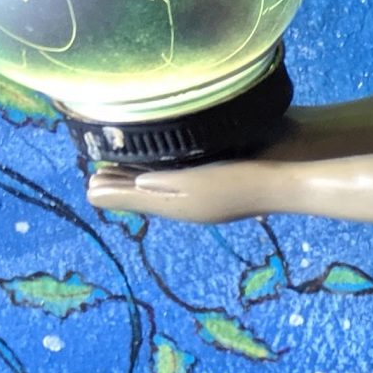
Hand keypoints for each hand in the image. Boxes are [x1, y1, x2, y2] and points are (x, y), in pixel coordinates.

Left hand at [87, 160, 270, 223]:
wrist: (284, 180)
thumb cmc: (240, 180)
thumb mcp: (194, 183)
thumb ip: (160, 185)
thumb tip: (128, 185)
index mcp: (177, 205)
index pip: (136, 198)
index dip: (113, 191)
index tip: (88, 185)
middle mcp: (186, 204)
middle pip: (146, 195)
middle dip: (121, 186)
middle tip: (95, 178)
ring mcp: (203, 197)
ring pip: (160, 189)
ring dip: (137, 181)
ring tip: (118, 173)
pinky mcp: (217, 185)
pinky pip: (176, 183)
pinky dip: (158, 177)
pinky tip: (161, 168)